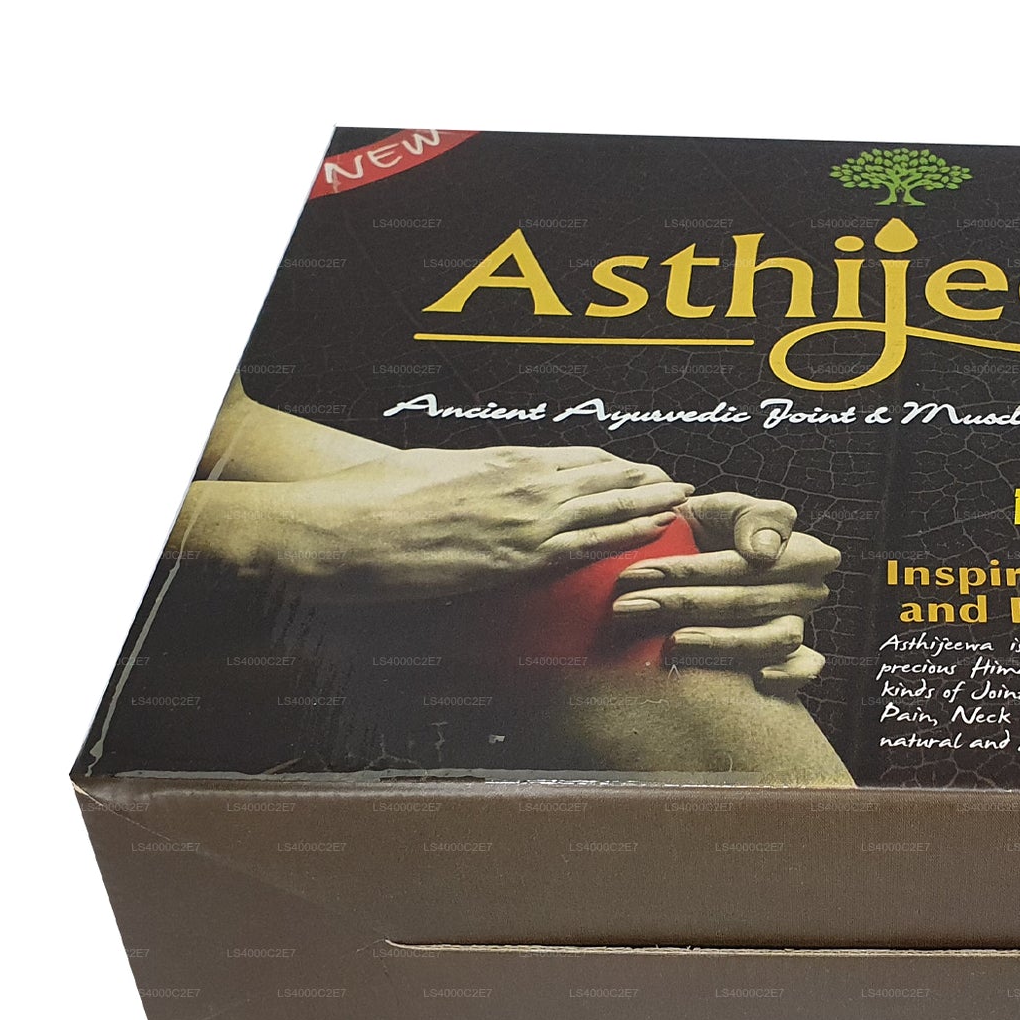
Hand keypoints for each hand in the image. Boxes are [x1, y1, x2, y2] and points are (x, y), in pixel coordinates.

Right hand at [244, 445, 691, 600]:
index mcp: (498, 460)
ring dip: (647, 504)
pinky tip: (651, 534)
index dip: (613, 465)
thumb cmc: (370, 498)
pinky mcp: (513, 561)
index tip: (638, 467)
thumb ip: (467, 476)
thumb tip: (483, 480)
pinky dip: (623, 537)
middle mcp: (519, 484)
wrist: (339, 529)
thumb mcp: (428, 469)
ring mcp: (520, 522)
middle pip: (600, 479)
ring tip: (681, 501)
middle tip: (680, 482)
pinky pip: (582, 547)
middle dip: (644, 481)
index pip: (575, 458)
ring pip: (603, 509)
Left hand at [611, 491, 840, 692]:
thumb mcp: (720, 508)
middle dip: (683, 604)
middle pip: (747, 602)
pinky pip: (800, 669)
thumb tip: (764, 553)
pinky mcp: (790, 658)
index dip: (692, 571)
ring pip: (769, 638)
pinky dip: (785, 675)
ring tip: (668, 643)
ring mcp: (799, 623)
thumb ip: (751, 516)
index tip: (640, 572)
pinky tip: (753, 678)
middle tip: (628, 606)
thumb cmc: (704, 530)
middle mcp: (808, 589)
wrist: (687, 559)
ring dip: (716, 641)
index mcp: (800, 549)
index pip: (744, 564)